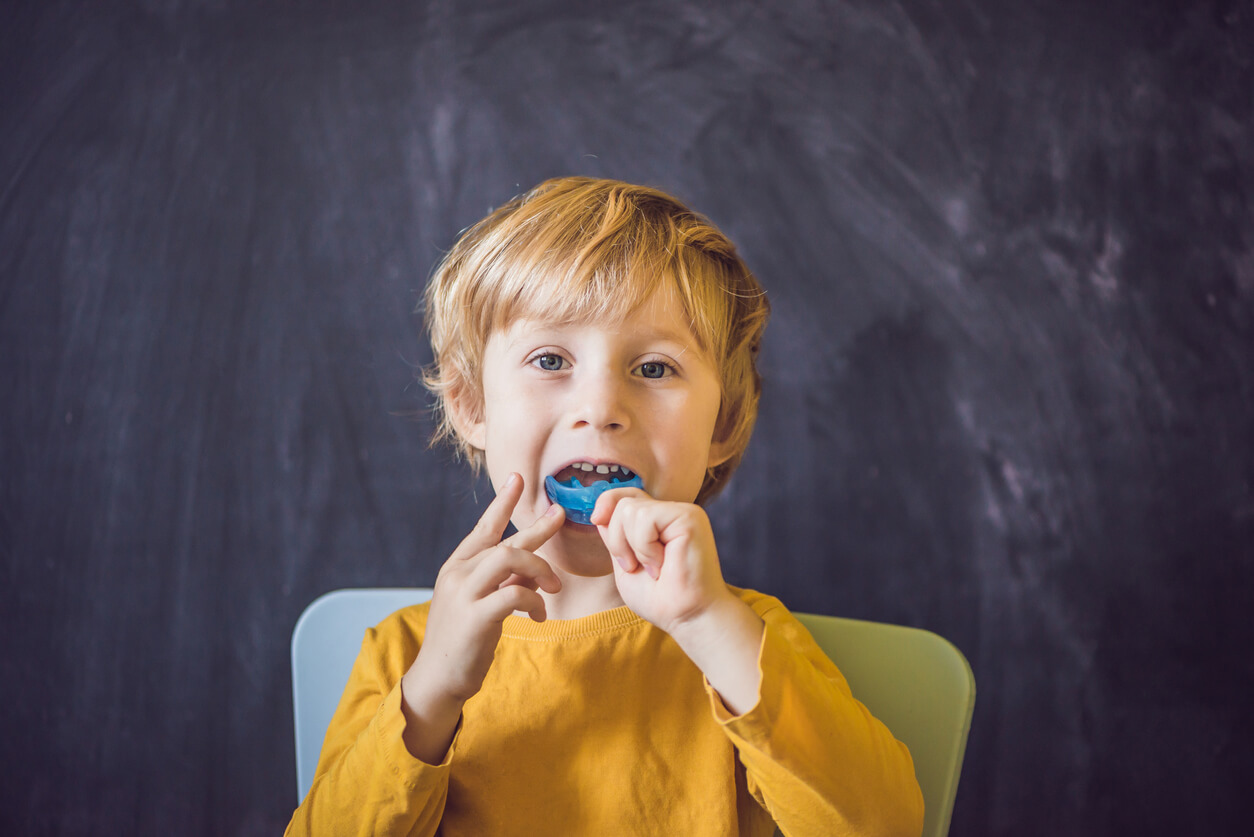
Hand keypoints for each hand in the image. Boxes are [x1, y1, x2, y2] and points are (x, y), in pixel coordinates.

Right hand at [400, 473, 562, 762]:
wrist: (437, 679)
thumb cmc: (463, 641)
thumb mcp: (480, 604)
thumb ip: (502, 583)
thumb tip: (535, 572)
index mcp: (456, 568)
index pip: (482, 528)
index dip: (502, 503)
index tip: (519, 479)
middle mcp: (457, 574)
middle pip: (504, 541)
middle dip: (536, 529)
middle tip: (560, 516)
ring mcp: (463, 594)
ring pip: (509, 559)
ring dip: (540, 569)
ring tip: (556, 588)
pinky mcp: (474, 616)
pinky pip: (514, 594)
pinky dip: (534, 601)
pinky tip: (539, 614)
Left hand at [590, 488, 730, 634]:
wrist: (687, 618)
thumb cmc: (661, 599)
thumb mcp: (626, 564)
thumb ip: (615, 538)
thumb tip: (599, 513)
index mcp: (659, 522)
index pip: (627, 495)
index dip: (607, 502)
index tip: (596, 520)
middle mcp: (672, 513)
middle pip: (623, 503)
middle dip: (617, 539)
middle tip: (635, 567)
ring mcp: (682, 512)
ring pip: (630, 510)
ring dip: (632, 546)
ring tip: (653, 568)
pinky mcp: (689, 517)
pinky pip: (646, 518)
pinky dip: (644, 547)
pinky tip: (662, 564)